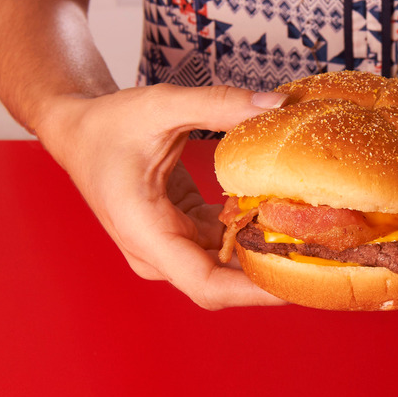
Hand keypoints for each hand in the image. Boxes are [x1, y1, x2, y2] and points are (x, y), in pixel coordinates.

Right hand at [34, 84, 288, 308]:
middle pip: (221, 282)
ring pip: (223, 267)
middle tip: (319, 257)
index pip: (205, 284)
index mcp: (144, 231)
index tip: (295, 284)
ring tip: (310, 237)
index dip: (254, 291)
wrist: (78, 131)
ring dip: (262, 253)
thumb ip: (220, 104)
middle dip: (268, 275)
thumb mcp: (163, 105)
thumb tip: (276, 106)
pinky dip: (248, 232)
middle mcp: (154, 251)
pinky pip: (219, 244)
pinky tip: (279, 214)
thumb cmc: (108, 123)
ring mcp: (166, 247)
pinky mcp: (178, 234)